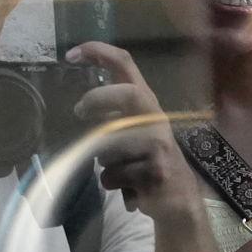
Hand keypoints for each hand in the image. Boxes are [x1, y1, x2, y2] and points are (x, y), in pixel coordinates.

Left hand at [66, 40, 185, 212]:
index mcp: (147, 104)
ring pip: (112, 145)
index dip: (99, 52)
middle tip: (79, 111)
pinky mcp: (157, 171)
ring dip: (106, 162)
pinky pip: (114, 175)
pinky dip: (113, 184)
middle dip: (100, 100)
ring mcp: (159, 145)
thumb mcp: (135, 132)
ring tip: (122, 173)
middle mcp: (156, 119)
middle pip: (128, 95)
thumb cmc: (149, 162)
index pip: (126, 65)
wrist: (180, 199)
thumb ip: (115, 115)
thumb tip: (80, 110)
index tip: (71, 54)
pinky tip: (129, 189)